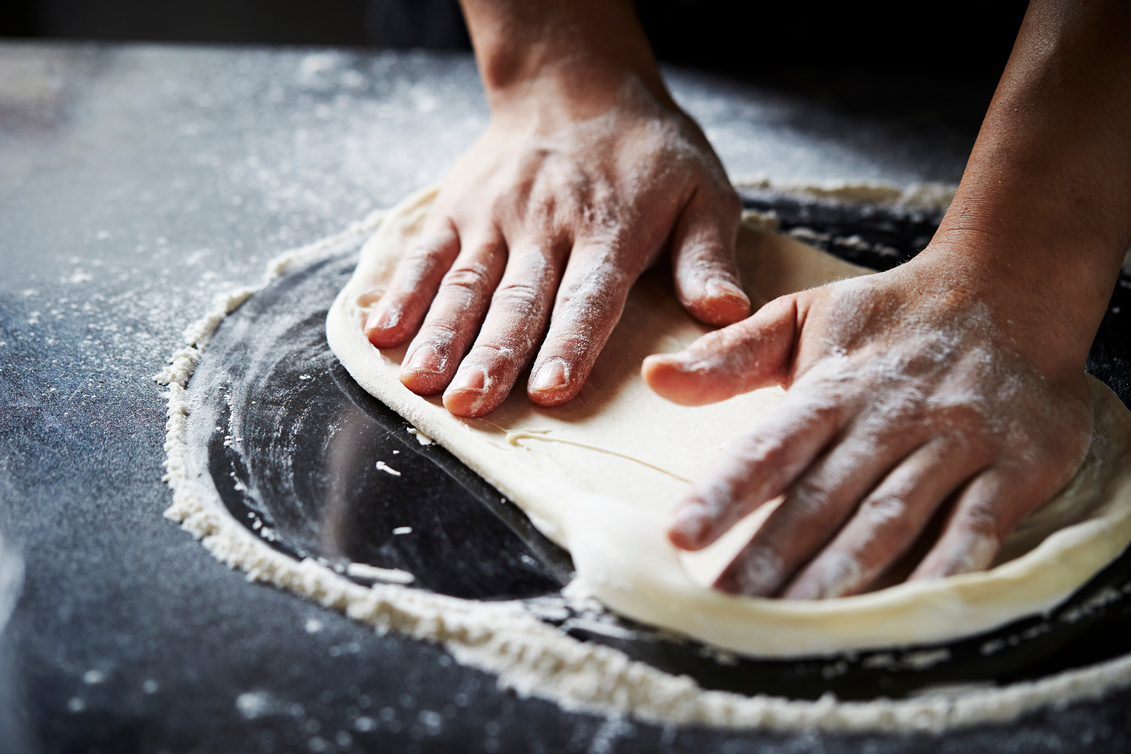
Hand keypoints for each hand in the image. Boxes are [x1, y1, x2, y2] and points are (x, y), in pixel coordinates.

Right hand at [363, 71, 748, 416]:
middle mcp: (546, 225)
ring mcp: (495, 216)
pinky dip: (402, 292)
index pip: (587, 296)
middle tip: (469, 404)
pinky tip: (382, 331)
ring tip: (421, 380)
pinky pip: (426, 253)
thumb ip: (708, 255)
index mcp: (609, 230)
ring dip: (442, 334)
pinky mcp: (459, 208)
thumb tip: (726, 311)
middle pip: (517, 300)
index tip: (550, 389)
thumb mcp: (702, 192)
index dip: (568, 343)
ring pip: (466, 283)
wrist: (577, 84)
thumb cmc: (647, 152)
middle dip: (492, 355)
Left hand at [643, 250, 1094, 598]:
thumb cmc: (892, 315)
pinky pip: (977, 527)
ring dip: (841, 571)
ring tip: (792, 619)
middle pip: (822, 495)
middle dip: (771, 554)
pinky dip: (944, 570)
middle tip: (722, 606)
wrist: (1016, 289)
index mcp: (833, 385)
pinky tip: (905, 612)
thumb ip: (731, 355)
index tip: (679, 535)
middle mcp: (890, 416)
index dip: (725, 491)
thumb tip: (652, 375)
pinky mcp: (1015, 467)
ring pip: (890, 517)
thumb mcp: (805, 316)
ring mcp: (955, 442)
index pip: (771, 445)